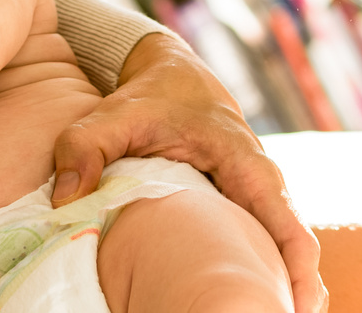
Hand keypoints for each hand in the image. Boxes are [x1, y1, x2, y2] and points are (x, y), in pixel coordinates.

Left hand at [51, 31, 325, 312]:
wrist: (171, 73)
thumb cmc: (149, 95)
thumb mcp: (114, 113)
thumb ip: (85, 147)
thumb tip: (65, 199)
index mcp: (245, 163)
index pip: (286, 222)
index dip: (296, 269)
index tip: (296, 308)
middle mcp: (261, 185)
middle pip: (292, 250)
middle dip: (291, 292)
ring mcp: (256, 199)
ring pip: (281, 252)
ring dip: (278, 289)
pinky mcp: (243, 208)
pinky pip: (263, 247)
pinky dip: (265, 276)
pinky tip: (250, 304)